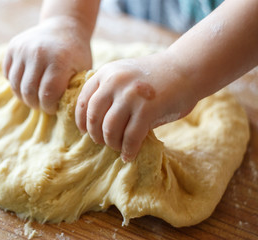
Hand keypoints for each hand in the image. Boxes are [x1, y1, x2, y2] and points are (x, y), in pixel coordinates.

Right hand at [3, 16, 91, 113]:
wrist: (64, 27)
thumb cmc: (76, 54)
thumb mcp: (82, 71)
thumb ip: (73, 90)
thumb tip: (64, 113)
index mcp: (59, 61)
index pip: (47, 95)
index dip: (49, 107)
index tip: (53, 108)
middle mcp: (38, 53)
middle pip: (29, 92)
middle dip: (35, 104)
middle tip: (42, 105)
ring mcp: (23, 49)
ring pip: (15, 85)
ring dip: (24, 96)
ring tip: (34, 97)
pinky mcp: (12, 47)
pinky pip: (8, 74)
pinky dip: (16, 83)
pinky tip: (27, 83)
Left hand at [75, 53, 195, 161]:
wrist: (187, 68)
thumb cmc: (155, 77)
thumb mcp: (125, 75)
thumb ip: (110, 93)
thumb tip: (96, 124)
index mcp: (106, 73)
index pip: (82, 101)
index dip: (81, 120)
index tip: (84, 131)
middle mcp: (114, 82)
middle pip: (93, 117)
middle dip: (95, 134)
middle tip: (102, 142)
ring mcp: (131, 95)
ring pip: (109, 129)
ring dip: (111, 143)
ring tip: (117, 148)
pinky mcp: (147, 109)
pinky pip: (130, 137)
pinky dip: (128, 150)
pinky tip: (129, 155)